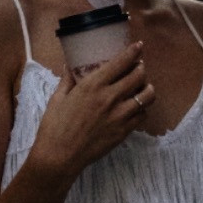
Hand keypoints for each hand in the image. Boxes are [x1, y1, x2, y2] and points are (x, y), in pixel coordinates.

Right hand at [30, 43, 151, 176]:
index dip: (134, 51)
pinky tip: (135, 108)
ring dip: (146, 88)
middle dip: (141, 69)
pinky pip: (142, 115)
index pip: (121, 62)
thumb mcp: (58, 98)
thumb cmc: (54, 126)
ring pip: (147, 95)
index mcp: (93, 85)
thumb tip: (69, 65)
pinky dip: (142, 109)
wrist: (59, 156)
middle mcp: (110, 97)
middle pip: (139, 76)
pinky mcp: (124, 132)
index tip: (139, 46)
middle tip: (138, 68)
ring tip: (141, 88)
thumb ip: (67, 80)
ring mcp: (120, 115)